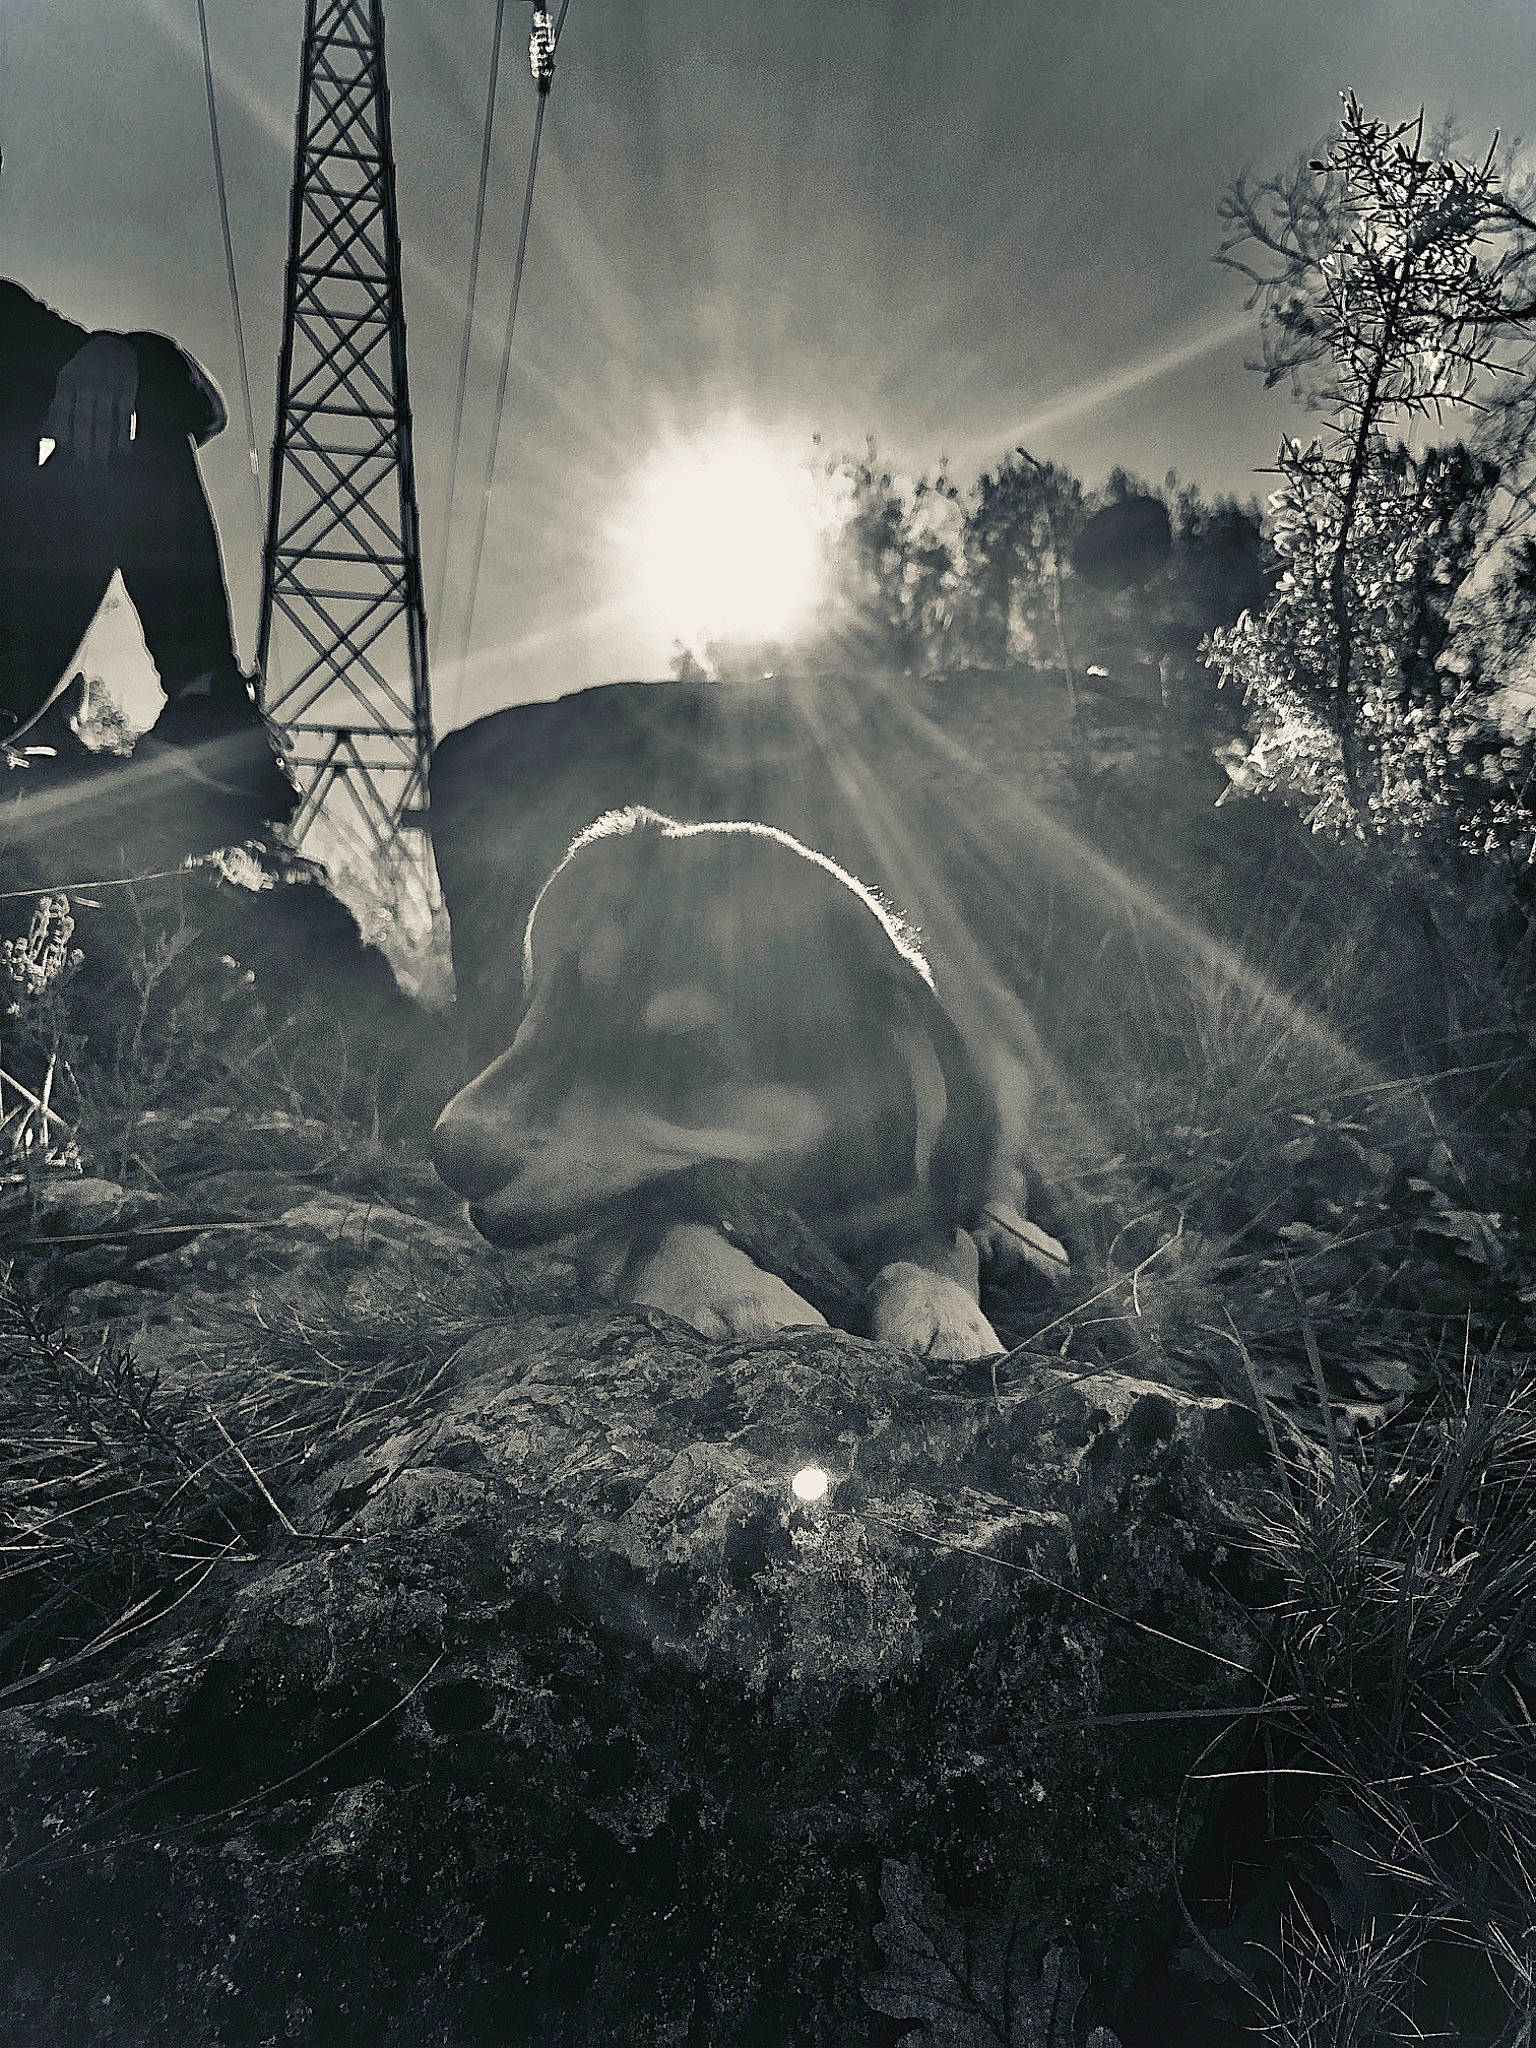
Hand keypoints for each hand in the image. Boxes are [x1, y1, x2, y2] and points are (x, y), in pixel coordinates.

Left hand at [47, 332, 138, 467]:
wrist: (114, 347)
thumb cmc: (86, 371)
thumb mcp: (67, 382)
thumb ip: (58, 408)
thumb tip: (48, 437)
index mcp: (67, 381)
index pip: (62, 412)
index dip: (63, 435)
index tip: (65, 456)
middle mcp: (87, 383)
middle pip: (84, 420)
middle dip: (84, 444)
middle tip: (84, 465)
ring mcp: (108, 386)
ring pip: (105, 421)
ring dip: (103, 445)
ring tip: (102, 463)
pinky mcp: (127, 390)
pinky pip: (125, 418)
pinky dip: (124, 435)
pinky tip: (122, 451)